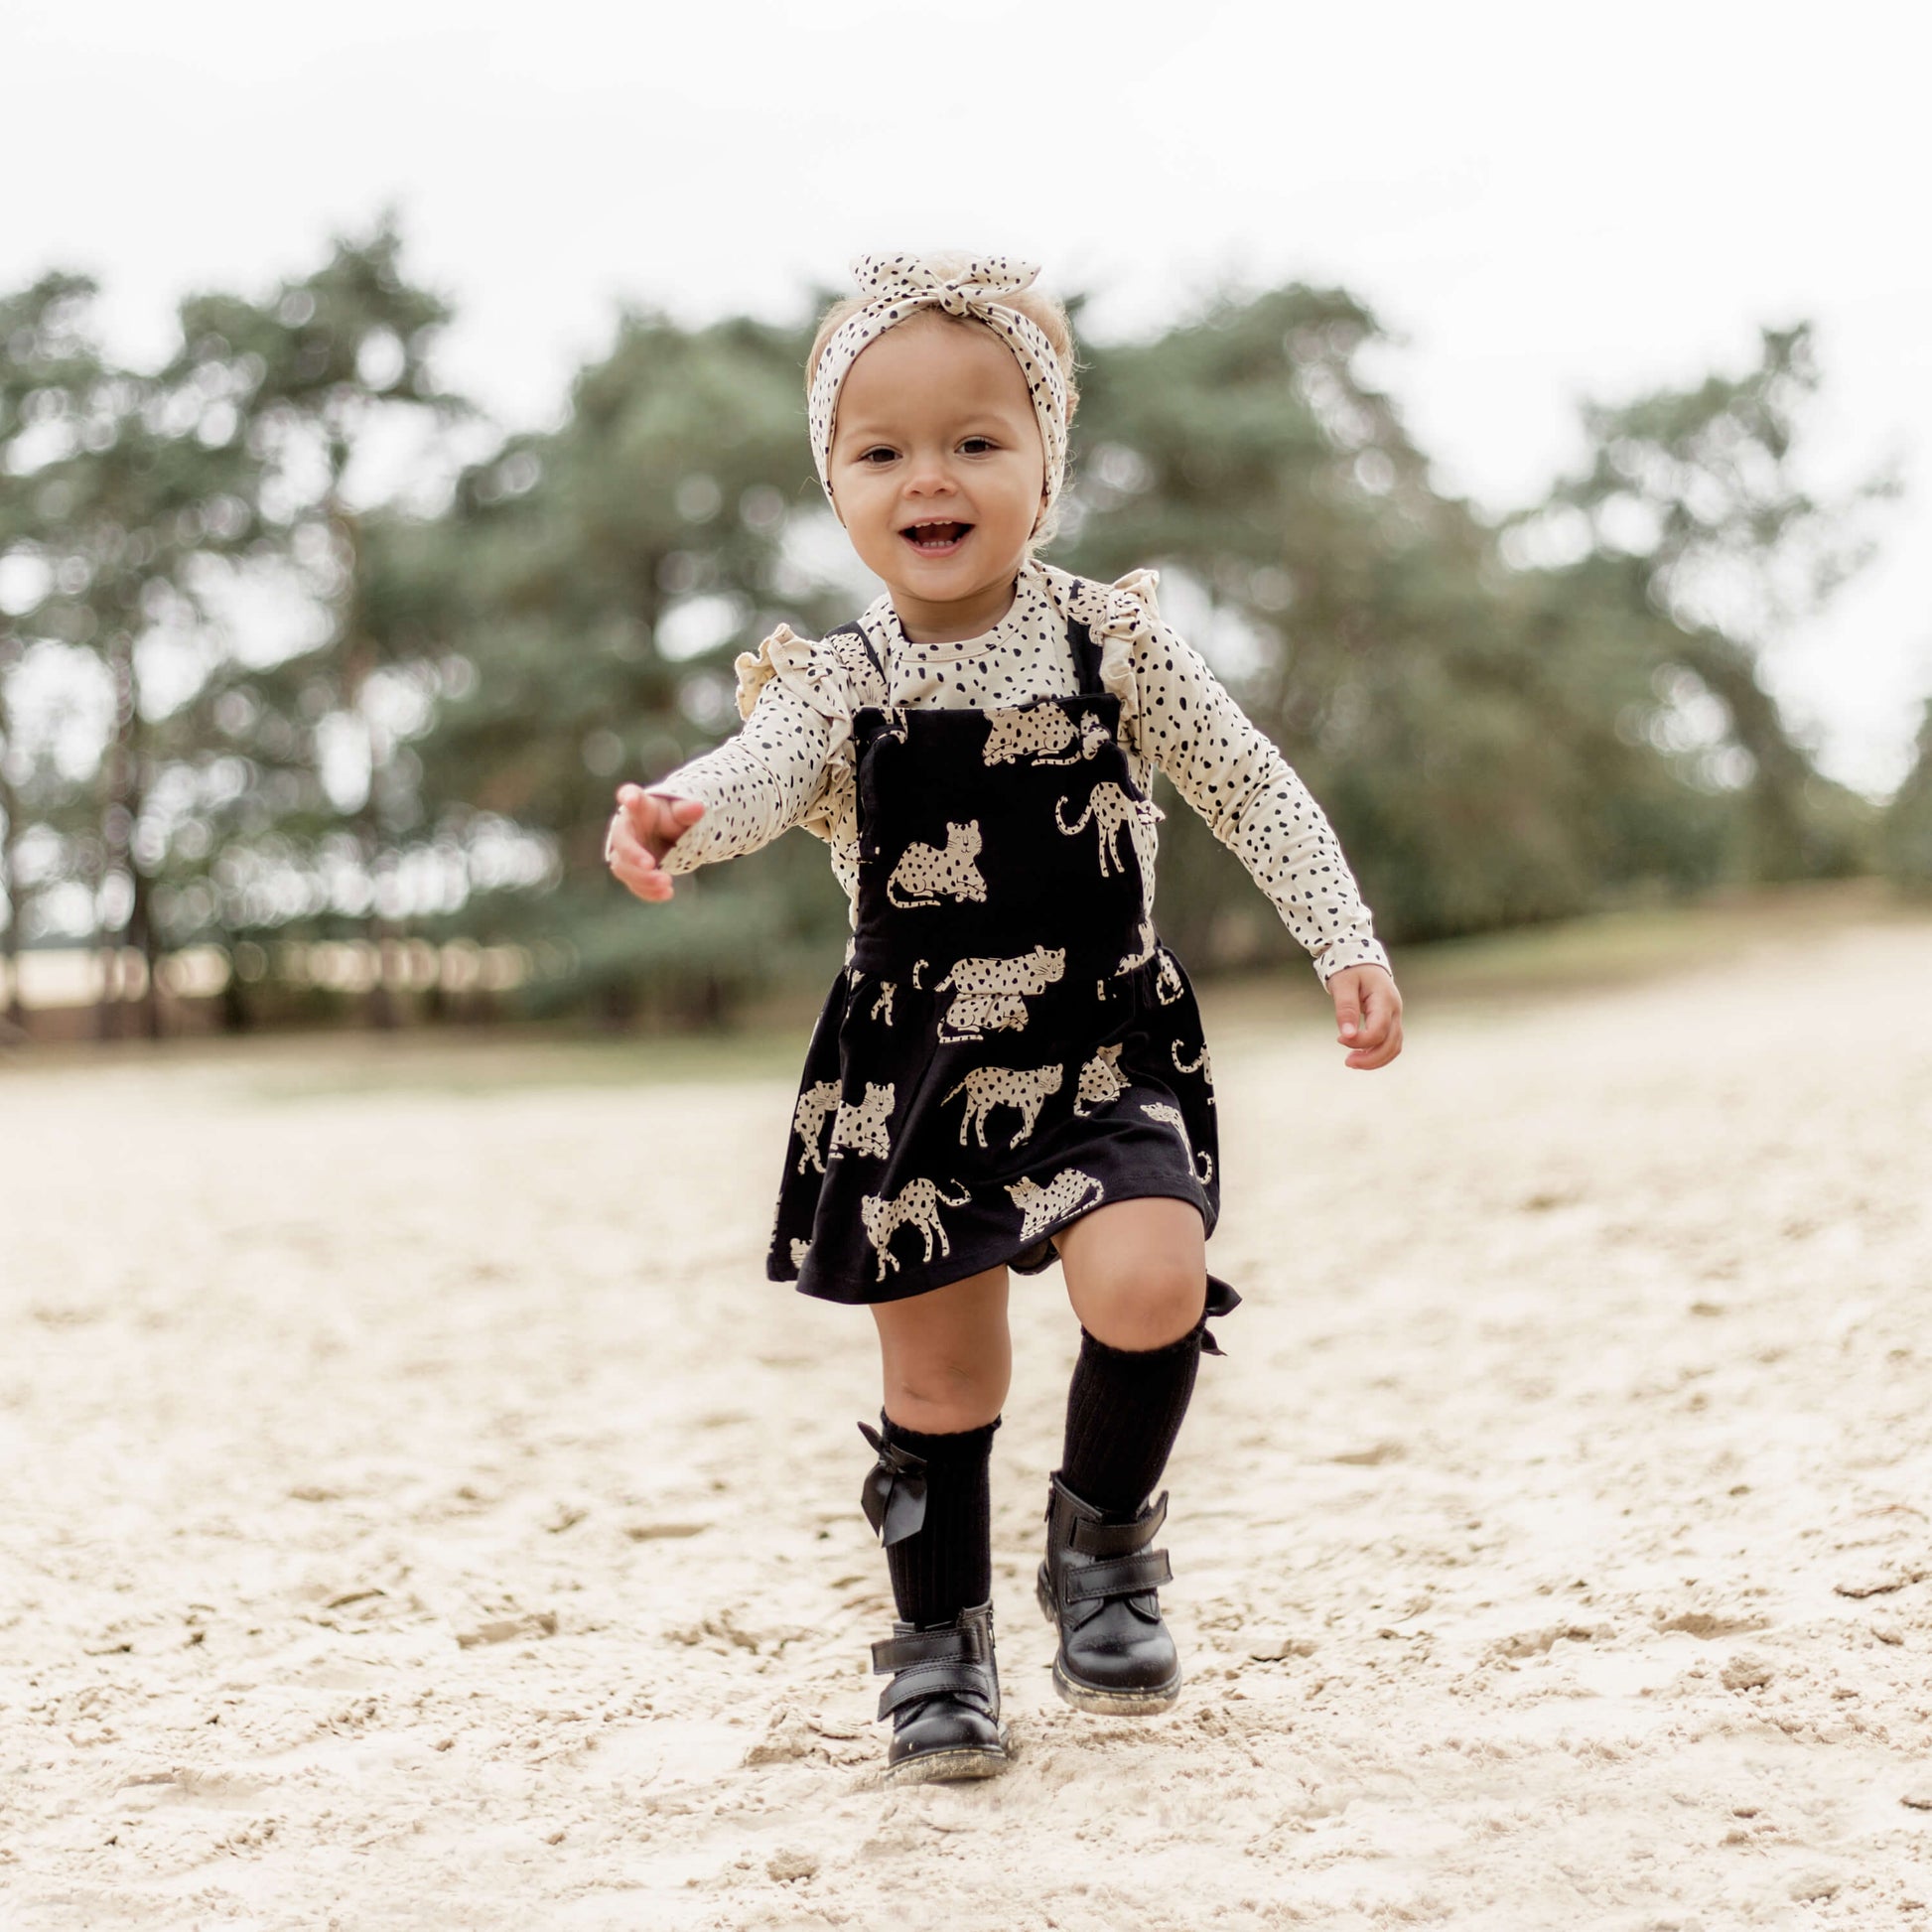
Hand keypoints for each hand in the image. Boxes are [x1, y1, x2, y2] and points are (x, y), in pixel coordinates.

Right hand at [605, 784, 704, 902]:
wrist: (665, 836)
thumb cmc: (670, 818)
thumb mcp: (681, 813)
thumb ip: (687, 811)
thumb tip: (699, 808)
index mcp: (639, 806)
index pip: (630, 795)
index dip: (628, 796)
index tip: (630, 799)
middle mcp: (626, 828)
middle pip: (622, 841)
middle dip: (633, 855)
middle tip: (651, 865)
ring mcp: (624, 852)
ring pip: (624, 868)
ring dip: (643, 879)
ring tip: (666, 884)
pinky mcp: (629, 871)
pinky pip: (634, 884)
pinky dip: (648, 891)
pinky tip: (666, 894)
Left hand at [1329, 964, 1402, 1069]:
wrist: (1361, 959)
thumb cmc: (1350, 970)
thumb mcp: (1343, 985)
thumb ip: (1346, 1009)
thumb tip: (1347, 1036)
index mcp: (1384, 999)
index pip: (1379, 1030)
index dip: (1361, 1041)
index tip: (1339, 1039)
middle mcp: (1395, 1009)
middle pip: (1392, 1043)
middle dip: (1371, 1058)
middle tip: (1347, 1062)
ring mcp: (1395, 1016)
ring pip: (1394, 1046)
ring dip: (1376, 1059)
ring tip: (1352, 1062)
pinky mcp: (1390, 1020)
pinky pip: (1390, 1043)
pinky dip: (1378, 1053)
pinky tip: (1360, 1056)